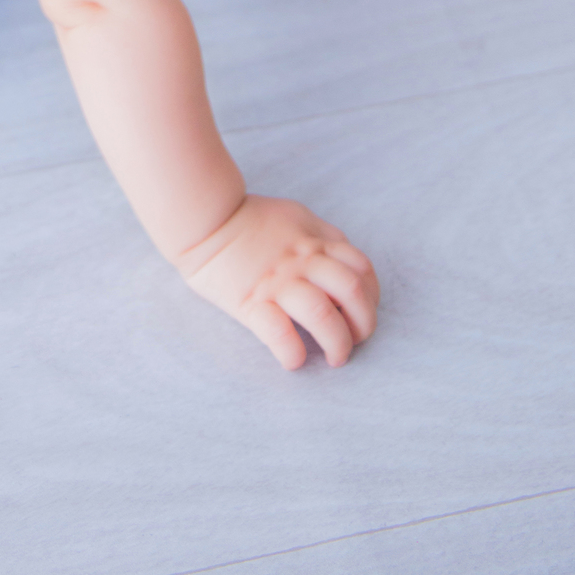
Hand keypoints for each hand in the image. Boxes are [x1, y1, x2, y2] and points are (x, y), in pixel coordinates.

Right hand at [179, 194, 378, 369]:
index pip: (362, 270)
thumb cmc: (248, 219)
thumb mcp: (295, 215)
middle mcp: (302, 262)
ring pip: (323, 316)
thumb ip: (321, 236)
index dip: (372, 297)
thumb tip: (342, 262)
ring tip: (332, 358)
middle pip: (353, 293)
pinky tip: (293, 359)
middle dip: (363, 325)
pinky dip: (292, 352)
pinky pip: (279, 333)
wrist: (203, 219)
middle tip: (353, 341)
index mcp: (315, 241)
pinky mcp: (249, 302)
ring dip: (336, 344)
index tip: (360, 314)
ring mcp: (277, 283)